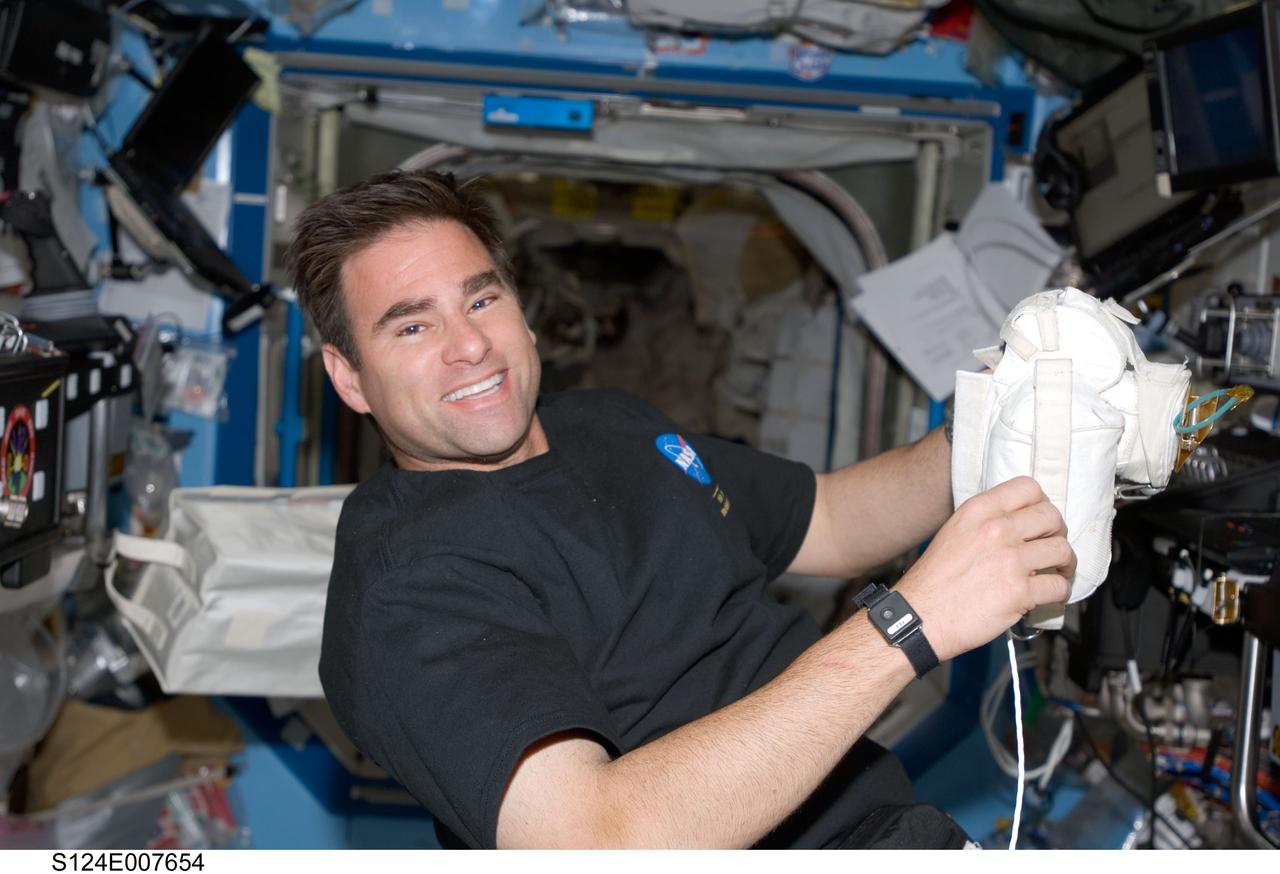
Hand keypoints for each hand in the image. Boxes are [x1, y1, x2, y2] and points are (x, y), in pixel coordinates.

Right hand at [896, 476, 1074, 660]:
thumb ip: (985, 523)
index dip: (1041, 504)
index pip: (1028, 488)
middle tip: (1052, 548)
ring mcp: (1010, 560)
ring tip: (1057, 573)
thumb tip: (1018, 525)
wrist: (920, 618)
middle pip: (1052, 516)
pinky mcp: (1020, 591)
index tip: (1040, 521)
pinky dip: (1059, 593)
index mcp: (978, 511)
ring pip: (1062, 550)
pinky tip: (1048, 596)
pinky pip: (1059, 586)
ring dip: (1065, 564)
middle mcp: (996, 530)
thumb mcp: (953, 534)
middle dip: (1058, 534)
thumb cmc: (933, 582)